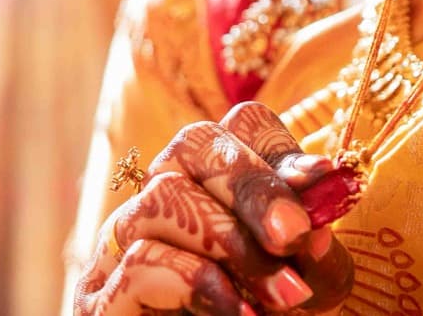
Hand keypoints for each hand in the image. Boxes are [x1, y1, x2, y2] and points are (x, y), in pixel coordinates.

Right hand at [71, 103, 354, 314]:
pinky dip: (199, 283)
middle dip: (253, 187)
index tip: (322, 181)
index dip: (281, 149)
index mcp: (213, 180)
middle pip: (195, 143)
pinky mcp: (101, 295)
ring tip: (278, 293)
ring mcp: (121, 243)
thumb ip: (315, 251)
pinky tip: (241, 312)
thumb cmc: (264, 315)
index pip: (239, 125)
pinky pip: (141, 260)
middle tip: (293, 236)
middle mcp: (162, 197)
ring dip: (229, 242)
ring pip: (162, 196)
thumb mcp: (308, 285)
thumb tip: (318, 215)